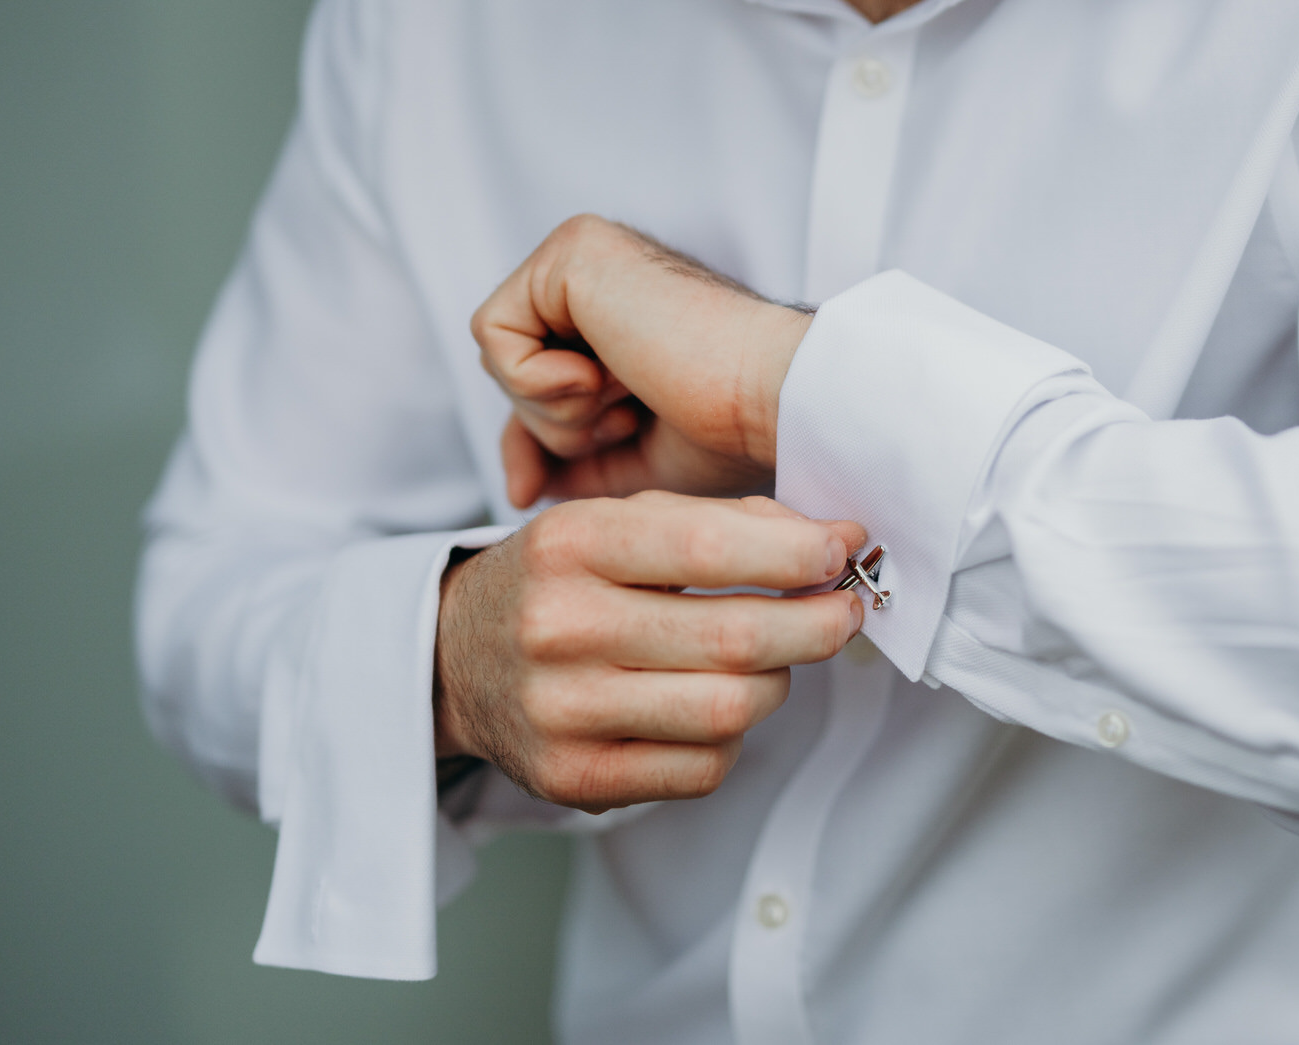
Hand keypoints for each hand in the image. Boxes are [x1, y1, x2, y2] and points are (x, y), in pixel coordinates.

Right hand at [435, 491, 865, 810]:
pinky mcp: (573, 776)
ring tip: (775, 659)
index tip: (843, 552)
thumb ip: (723, 521)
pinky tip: (718, 706)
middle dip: (817, 624)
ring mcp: (563, 710)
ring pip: (732, 709)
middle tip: (844, 611)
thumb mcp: (619, 520)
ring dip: (778, 682)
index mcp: (573, 542)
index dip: (798, 555)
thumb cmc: (563, 579)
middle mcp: (561, 625)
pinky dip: (734, 737)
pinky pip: (704, 768)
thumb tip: (832, 542)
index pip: (711, 547)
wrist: (454, 658)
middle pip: (737, 638)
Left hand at [471, 215, 810, 505]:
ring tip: (628, 395)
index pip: (534, 371)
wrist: (773, 399)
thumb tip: (522, 480)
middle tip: (628, 420)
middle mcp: (599, 270)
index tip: (528, 490)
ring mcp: (584, 252)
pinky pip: (493, 332)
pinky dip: (538, 380)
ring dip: (556, 406)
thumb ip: (573, 457)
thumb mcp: (633, 457)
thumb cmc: (731, 428)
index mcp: (621, 307)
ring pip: (500, 353)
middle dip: (552, 423)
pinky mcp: (572, 250)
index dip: (529, 437)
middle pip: (512, 365)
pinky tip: (607, 375)